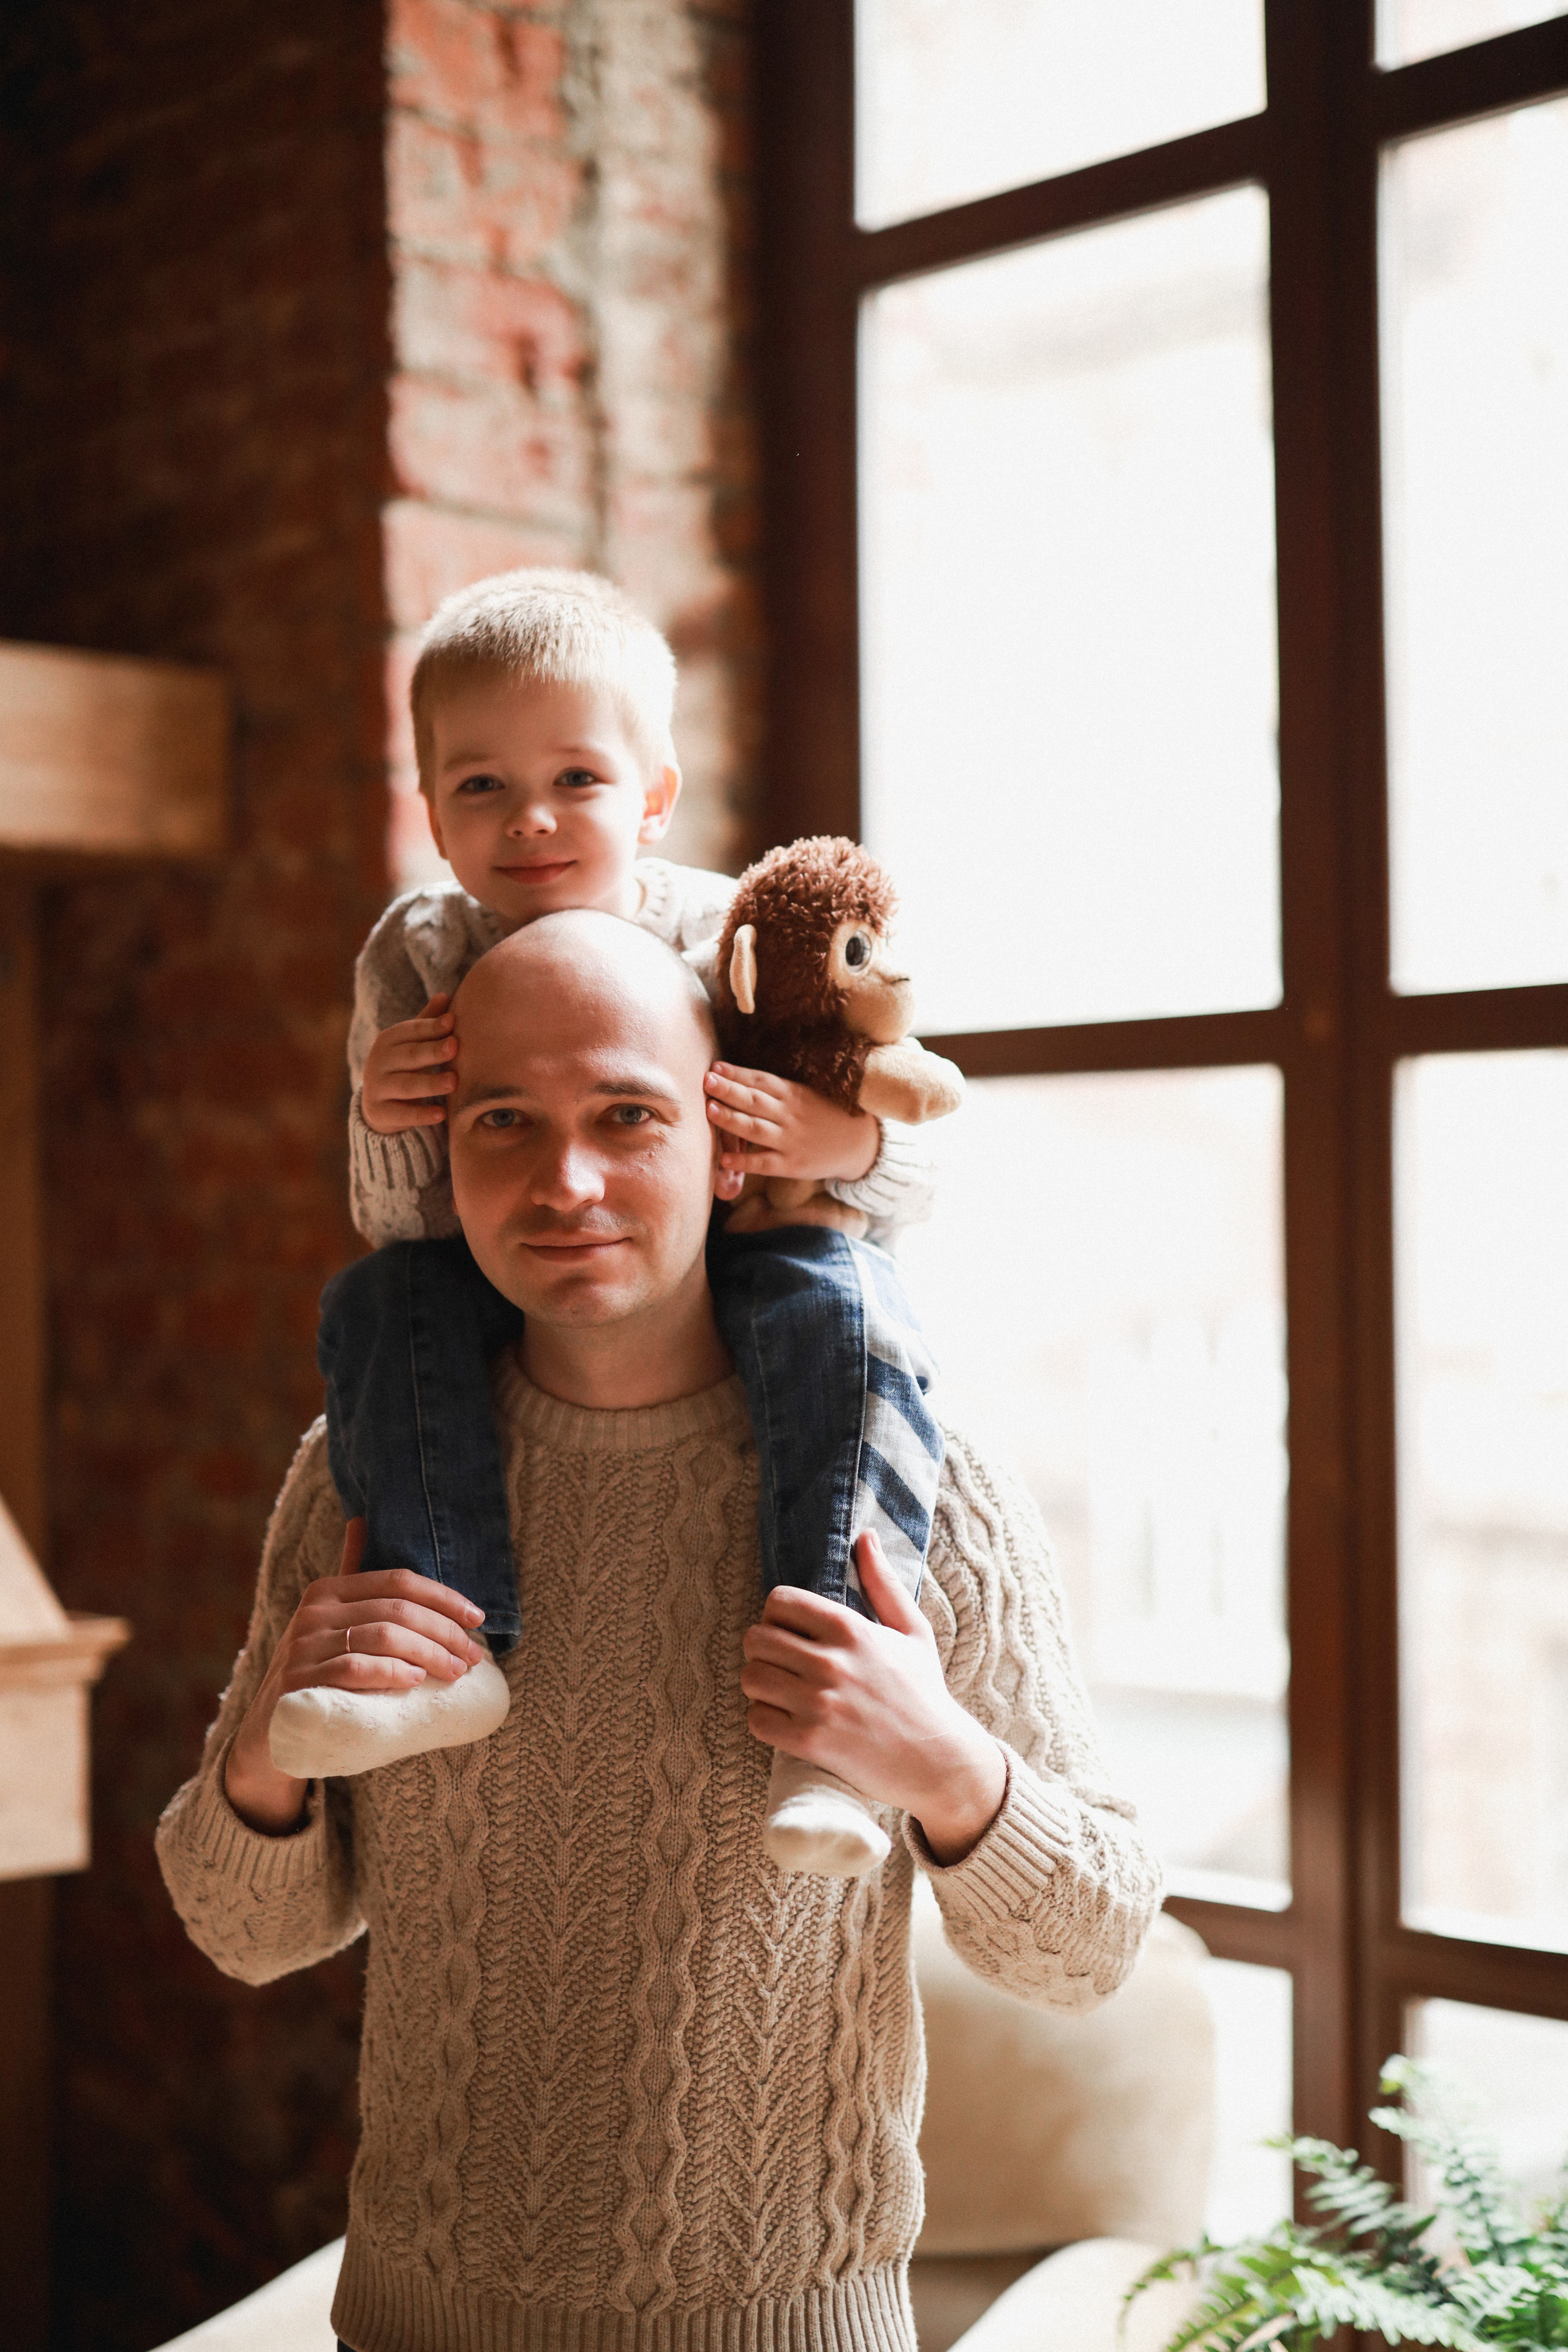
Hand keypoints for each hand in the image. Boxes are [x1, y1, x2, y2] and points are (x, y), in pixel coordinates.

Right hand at [223, 1519, 487, 1832]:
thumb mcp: (333, 1623)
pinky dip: (390, 1672)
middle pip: (397, 1610)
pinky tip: (415, 1681)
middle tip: (473, 1656)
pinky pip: (354, 1669)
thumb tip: (361, 1519)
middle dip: (444, 1632)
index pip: (399, 1581)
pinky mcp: (300, 1682)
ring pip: (382, 1637)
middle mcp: (314, 1612)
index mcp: (328, 1591)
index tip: (477, 1618)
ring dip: (429, 1654)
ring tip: (455, 1671)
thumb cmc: (317, 1672)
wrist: (271, 1730)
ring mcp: (304, 1646)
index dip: (443, 1597)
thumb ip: (352, 1578)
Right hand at [361, 994, 456, 1134]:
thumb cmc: (404, 1067)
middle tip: (455, 1047)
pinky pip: (402, 1114)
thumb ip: (427, 1022)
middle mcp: (378, 1062)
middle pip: (409, 1056)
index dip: (431, 1027)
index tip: (452, 1022)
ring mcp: (377, 1088)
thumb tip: (445, 995)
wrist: (378, 1106)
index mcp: (388, 1040)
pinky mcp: (380, 1114)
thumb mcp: (412, 1044)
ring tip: (454, 1082)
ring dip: (430, 1083)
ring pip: (406, 1085)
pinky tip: (441, 1114)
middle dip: (432, 1051)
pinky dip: (421, 1115)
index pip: (410, 1031)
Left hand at [704, 1063, 879, 1182]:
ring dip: (732, 1119)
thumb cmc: (825, 1116)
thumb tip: (739, 1079)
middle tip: (707, 1081)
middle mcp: (790, 1114)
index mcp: (793, 1094)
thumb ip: (776, 1091)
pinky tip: (725, 1158)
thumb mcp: (805, 1095)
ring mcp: (790, 1140)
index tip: (715, 1067)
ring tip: (710, 1110)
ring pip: (756, 1129)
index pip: (761, 1080)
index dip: (738, 1074)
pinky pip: (764, 1163)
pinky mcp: (792, 1164)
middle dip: (729, 1090)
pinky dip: (744, 1161)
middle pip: (755, 1101)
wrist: (859, 1144)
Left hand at [740, 1532, 1006, 1864]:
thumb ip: (883, 1583)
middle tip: (783, 1664)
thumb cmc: (923, 1693)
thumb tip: (866, 1536)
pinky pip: (756, 1719)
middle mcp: (831, 1661)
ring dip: (761, 1686)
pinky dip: (765, 1720)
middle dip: (764, 1650)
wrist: (937, 1759)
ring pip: (750, 1678)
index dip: (777, 1615)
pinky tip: (786, 1720)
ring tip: (782, 1692)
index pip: (778, 1601)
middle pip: (755, 1638)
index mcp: (851, 1629)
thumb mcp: (912, 1631)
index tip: (791, 1633)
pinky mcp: (810, 1741)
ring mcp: (818, 1703)